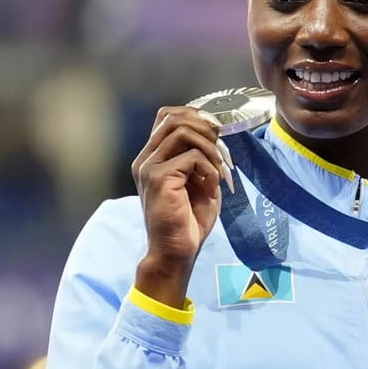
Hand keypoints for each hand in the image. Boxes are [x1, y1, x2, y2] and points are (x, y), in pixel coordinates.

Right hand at [130, 105, 229, 304]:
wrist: (176, 251)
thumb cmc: (188, 221)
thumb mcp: (198, 181)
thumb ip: (200, 157)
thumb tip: (215, 134)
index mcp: (152, 157)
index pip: (167, 117)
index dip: (195, 118)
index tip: (217, 137)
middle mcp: (146, 158)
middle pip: (174, 118)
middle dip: (206, 130)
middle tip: (222, 154)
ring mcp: (149, 166)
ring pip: (183, 132)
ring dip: (210, 148)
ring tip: (218, 172)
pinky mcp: (158, 177)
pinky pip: (192, 157)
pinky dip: (210, 169)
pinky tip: (211, 188)